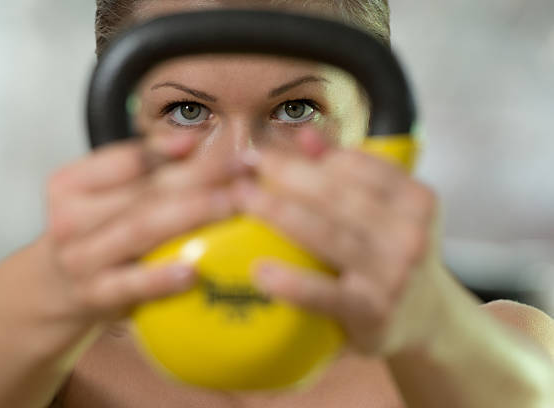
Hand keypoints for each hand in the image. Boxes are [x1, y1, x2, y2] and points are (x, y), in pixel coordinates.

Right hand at [44, 134, 238, 322]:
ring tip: (231, 204)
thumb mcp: (102, 197)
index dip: (170, 147)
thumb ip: (141, 169)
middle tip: (243, 169)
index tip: (211, 138)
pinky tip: (193, 271)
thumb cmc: (92, 236)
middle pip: (142, 192)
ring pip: (140, 230)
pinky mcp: (95, 296)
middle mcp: (70, 219)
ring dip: (190, 214)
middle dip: (198, 177)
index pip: (126, 159)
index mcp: (71, 185)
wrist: (52, 290)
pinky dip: (160, 278)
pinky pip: (131, 285)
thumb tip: (194, 140)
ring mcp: (80, 259)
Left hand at [232, 131, 441, 354]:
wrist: (427, 317)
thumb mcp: (385, 211)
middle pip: (336, 195)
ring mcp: (395, 273)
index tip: (263, 153)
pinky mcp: (374, 310)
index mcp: (416, 199)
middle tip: (245, 165)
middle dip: (285, 175)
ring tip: (241, 198)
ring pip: (326, 234)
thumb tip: (305, 135)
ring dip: (277, 212)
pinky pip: (325, 293)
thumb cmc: (392, 255)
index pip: (354, 166)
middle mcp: (411, 232)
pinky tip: (259, 270)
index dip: (305, 156)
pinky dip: (291, 281)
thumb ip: (348, 171)